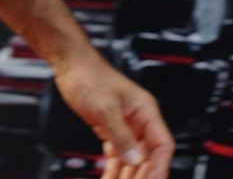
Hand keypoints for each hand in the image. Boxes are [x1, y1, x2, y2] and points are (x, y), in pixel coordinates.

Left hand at [52, 49, 174, 178]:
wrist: (70, 65)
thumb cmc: (88, 74)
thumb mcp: (105, 106)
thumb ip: (120, 134)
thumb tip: (135, 157)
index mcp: (145, 110)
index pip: (162, 144)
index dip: (161, 167)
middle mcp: (138, 120)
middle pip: (148, 156)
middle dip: (142, 175)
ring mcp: (125, 126)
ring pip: (132, 159)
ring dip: (128, 176)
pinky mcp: (110, 129)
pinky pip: (117, 155)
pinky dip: (114, 169)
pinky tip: (111, 178)